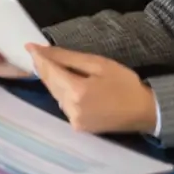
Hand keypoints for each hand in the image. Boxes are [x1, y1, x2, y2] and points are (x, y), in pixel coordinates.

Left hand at [27, 45, 157, 134]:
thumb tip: (43, 50)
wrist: (144, 111)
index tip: (29, 46)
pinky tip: (65, 82)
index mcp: (76, 91)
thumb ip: (68, 58)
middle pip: (50, 84)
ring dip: (52, 80)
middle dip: (43, 67)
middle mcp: (71, 109)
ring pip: (55, 94)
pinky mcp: (78, 127)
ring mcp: (74, 121)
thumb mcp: (98, 64)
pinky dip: (62, 92)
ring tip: (51, 64)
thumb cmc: (124, 83)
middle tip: (37, 52)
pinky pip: (64, 105)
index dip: (39, 58)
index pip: (50, 71)